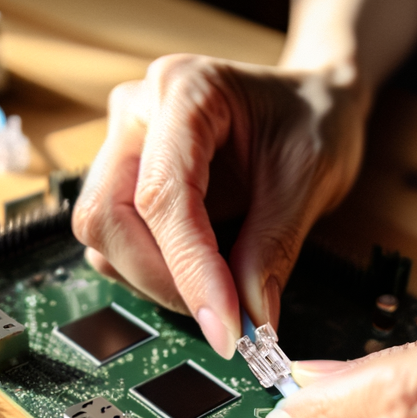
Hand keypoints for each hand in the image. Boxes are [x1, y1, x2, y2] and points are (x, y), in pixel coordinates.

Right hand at [72, 53, 368, 355]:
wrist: (312, 102)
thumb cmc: (313, 122)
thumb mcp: (310, 179)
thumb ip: (273, 248)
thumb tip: (250, 319)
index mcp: (185, 90)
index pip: (162, 195)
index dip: (189, 269)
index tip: (225, 327)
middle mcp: (137, 111)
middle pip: (107, 216)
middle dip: (162, 279)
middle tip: (225, 315)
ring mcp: (122, 143)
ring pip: (103, 236)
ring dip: (157, 279)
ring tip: (223, 285)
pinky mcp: (122, 177)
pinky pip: (115, 241)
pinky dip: (156, 271)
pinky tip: (204, 268)